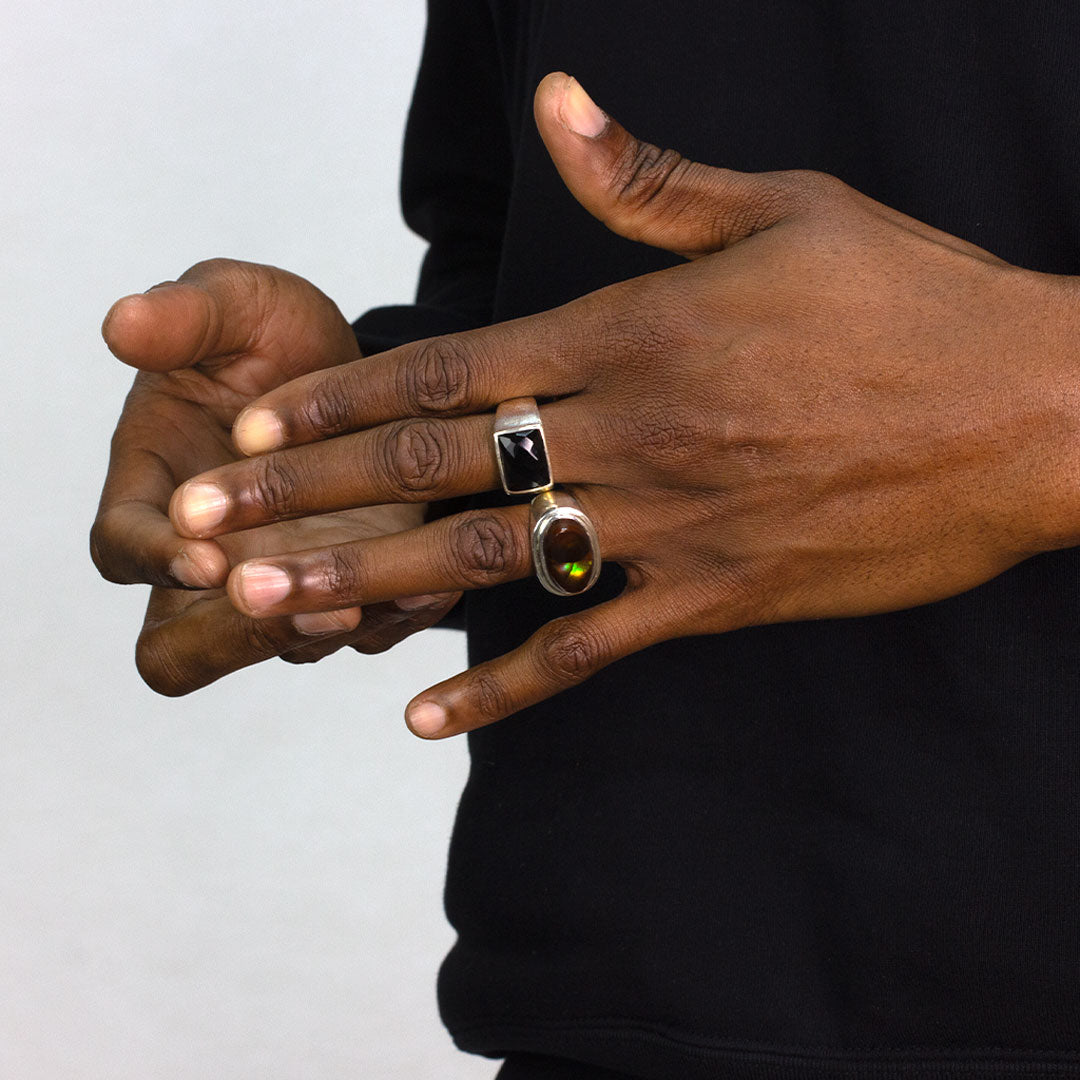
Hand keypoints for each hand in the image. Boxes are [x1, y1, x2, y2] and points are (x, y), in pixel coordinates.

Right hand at [91, 259, 457, 693]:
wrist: (362, 365)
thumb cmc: (275, 340)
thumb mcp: (236, 307)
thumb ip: (186, 316)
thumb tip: (122, 321)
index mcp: (156, 490)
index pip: (122, 548)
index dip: (154, 558)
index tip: (202, 555)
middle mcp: (213, 557)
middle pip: (183, 647)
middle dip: (229, 636)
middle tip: (276, 599)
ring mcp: (289, 582)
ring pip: (286, 646)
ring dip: (318, 628)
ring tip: (360, 600)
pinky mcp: (359, 591)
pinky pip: (374, 633)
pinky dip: (400, 613)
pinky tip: (431, 581)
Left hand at [166, 74, 1079, 733]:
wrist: (1031, 412)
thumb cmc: (914, 300)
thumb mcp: (786, 207)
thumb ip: (651, 177)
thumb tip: (559, 103)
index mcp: (636, 330)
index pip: (450, 368)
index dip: (339, 402)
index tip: (254, 432)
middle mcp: (633, 431)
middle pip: (436, 469)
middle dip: (310, 500)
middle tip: (206, 534)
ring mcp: (672, 525)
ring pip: (488, 562)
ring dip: (368, 589)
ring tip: (270, 615)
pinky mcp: (717, 597)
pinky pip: (585, 652)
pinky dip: (501, 689)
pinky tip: (425, 716)